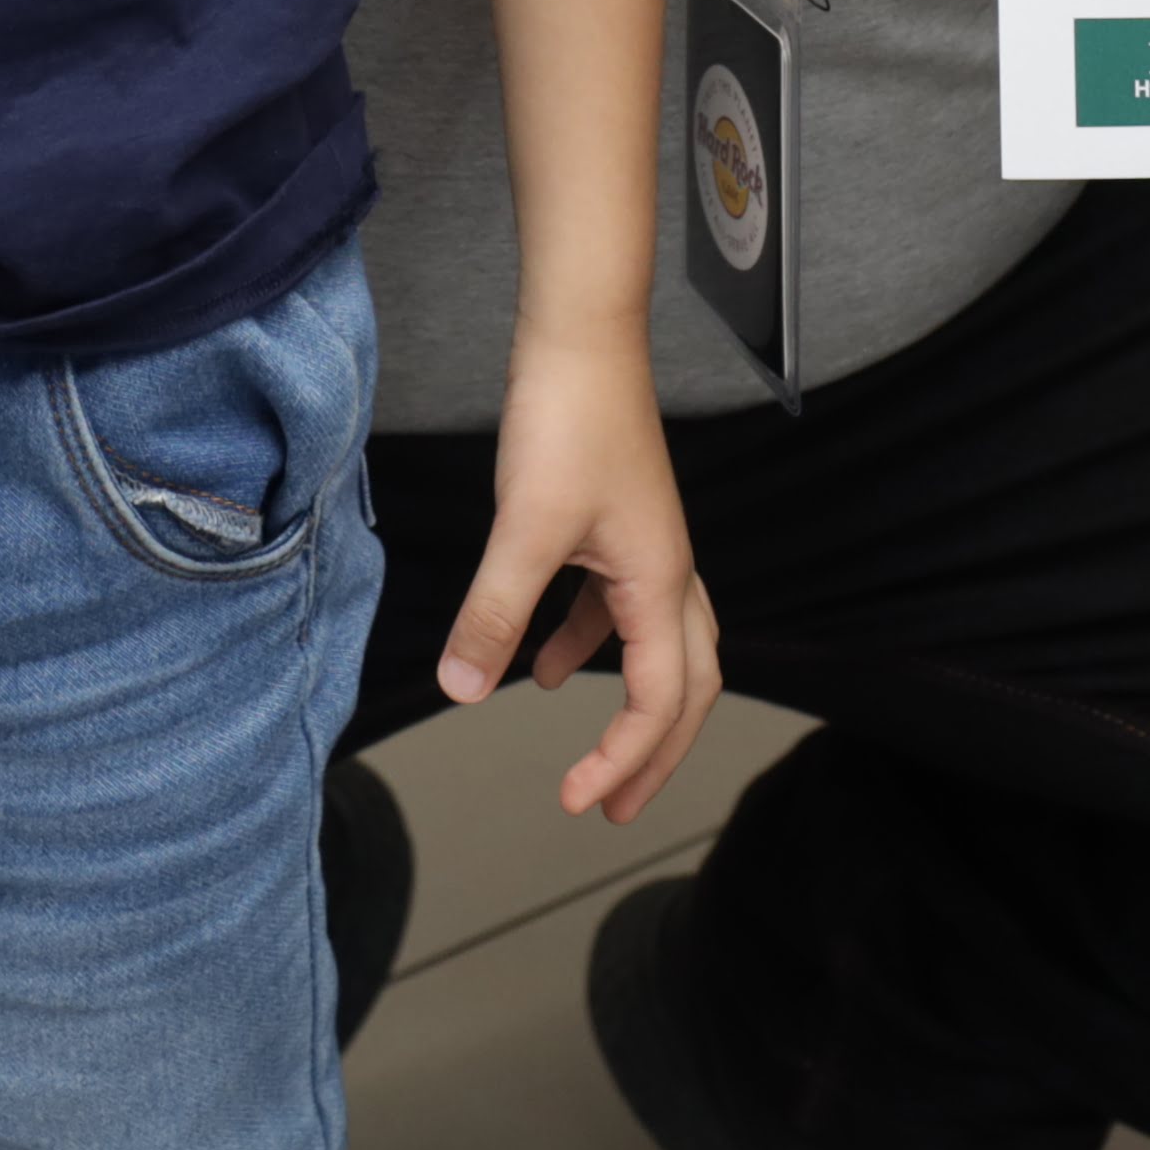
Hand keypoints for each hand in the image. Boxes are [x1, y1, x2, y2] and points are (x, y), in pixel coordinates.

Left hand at [434, 332, 718, 822]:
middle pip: (688, 687)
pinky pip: (617, 609)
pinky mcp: (618, 526)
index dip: (623, 760)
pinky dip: (589, 646)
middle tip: (617, 810)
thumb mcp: (523, 528)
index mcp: (660, 582)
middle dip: (657, 756)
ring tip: (592, 760)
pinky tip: (544, 666)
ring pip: (660, 650)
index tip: (576, 800)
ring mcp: (648, 548)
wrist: (580, 338)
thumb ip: (495, 613)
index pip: (661, 701)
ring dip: (633, 708)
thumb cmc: (569, 419)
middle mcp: (669, 571)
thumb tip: (461, 690)